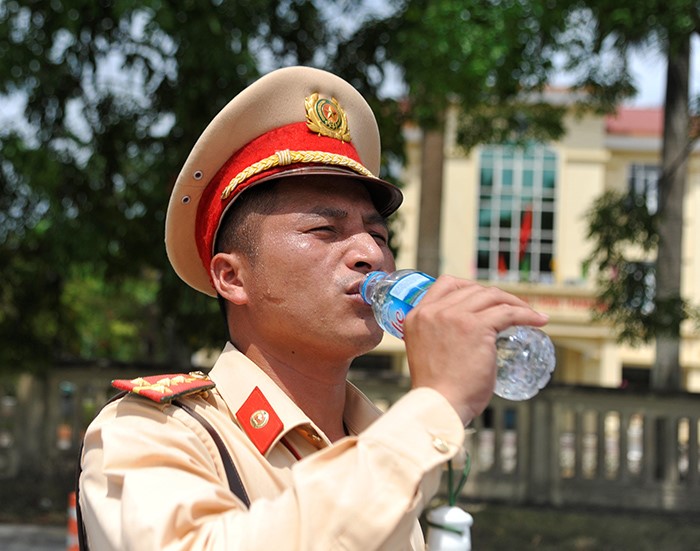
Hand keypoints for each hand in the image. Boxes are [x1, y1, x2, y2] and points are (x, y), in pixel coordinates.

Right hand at [402, 275, 548, 424]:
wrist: (439, 405)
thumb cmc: (437, 390)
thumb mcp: (427, 352)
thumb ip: (439, 338)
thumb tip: (463, 338)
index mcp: (418, 316)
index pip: (446, 284)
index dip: (469, 286)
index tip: (483, 297)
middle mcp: (434, 311)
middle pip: (472, 289)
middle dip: (495, 296)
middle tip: (511, 308)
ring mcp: (455, 317)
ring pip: (491, 296)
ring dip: (514, 302)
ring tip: (528, 313)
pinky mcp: (476, 327)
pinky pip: (508, 313)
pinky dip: (526, 314)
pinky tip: (538, 320)